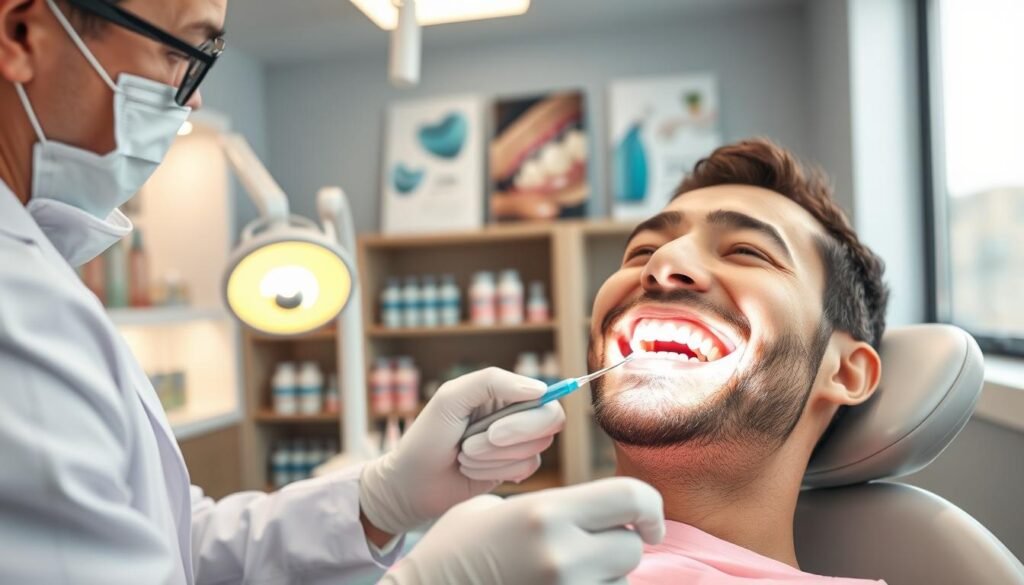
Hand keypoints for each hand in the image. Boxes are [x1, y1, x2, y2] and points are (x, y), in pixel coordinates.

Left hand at [360, 367, 564, 535]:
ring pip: (535, 450)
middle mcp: (515, 413)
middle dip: (507, 441)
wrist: (412, 484)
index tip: (494, 430)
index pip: (545, 397)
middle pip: (549, 423)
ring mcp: (516, 442)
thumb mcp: (450, 398)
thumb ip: (492, 382)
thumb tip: (539, 389)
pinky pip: (526, 470)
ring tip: (464, 456)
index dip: (528, 418)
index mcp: (502, 391)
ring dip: (493, 457)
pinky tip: (471, 469)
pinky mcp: (512, 468)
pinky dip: (494, 471)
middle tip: (469, 446)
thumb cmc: (426, 437)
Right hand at [381, 477, 665, 584]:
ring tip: (563, 572)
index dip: (650, 507)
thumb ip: (551, 506)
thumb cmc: (453, 550)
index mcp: (545, 513)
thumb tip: (602, 508)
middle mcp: (560, 555)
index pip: (631, 498)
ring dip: (604, 577)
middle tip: (592, 548)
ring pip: (620, 582)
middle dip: (620, 546)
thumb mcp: (495, 508)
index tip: (649, 521)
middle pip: (631, 547)